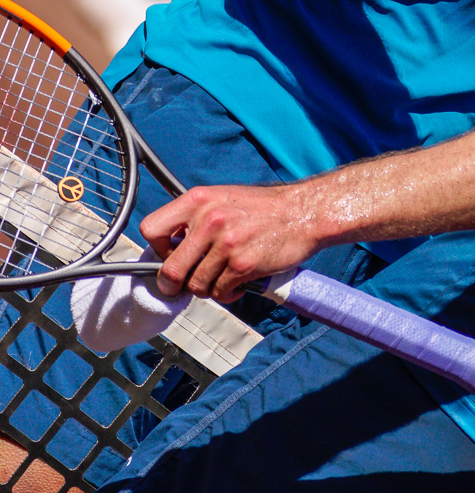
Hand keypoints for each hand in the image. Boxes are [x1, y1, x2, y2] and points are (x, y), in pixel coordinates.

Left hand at [140, 184, 319, 302]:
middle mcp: (209, 220)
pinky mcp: (243, 265)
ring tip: (223, 279)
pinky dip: (227, 294)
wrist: (304, 212)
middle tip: (182, 286)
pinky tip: (238, 284)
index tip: (170, 255)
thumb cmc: (266, 208)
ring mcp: (226, 244)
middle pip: (170, 270)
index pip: (151, 229)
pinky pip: (220, 293)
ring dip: (207, 288)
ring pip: (196, 285)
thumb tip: (172, 247)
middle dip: (174, 285)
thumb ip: (196, 217)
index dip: (158, 249)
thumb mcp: (224, 198)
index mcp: (198, 200)